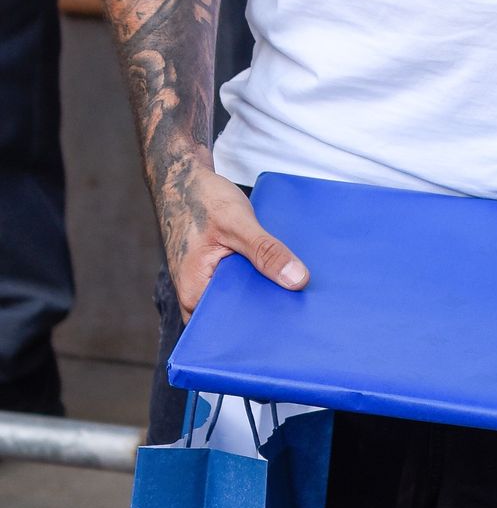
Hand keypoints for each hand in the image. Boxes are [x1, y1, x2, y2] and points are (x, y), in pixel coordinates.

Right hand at [161, 160, 309, 319]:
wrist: (182, 179)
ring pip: (241, 299)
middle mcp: (196, 296)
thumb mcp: (237, 223)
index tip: (295, 324)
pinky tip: (281, 272)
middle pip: (238, 316)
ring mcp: (205, 285)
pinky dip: (258, 277)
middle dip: (268, 311)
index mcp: (194, 294)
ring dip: (264, 291)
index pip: (232, 327)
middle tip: (304, 305)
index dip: (263, 327)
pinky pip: (240, 284)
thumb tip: (297, 280)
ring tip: (297, 289)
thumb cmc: (200, 199)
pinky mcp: (215, 273)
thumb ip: (266, 251)